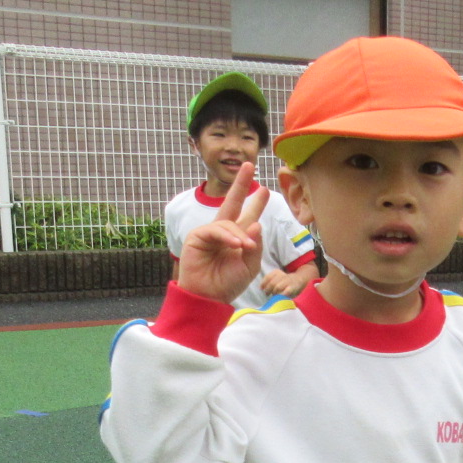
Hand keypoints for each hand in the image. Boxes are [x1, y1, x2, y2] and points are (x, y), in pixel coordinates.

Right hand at [177, 163, 265, 304]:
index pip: (248, 215)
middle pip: (232, 201)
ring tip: (245, 247)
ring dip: (239, 234)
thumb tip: (257, 223)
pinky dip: (227, 237)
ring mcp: (209, 232)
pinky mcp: (197, 236)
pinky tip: (235, 245)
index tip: (265, 189)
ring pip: (228, 223)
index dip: (256, 202)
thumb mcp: (250, 266)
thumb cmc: (228, 283)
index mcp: (237, 237)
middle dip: (241, 183)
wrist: (209, 297)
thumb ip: (255, 245)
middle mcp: (223, 231)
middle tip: (249, 165)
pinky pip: (215, 230)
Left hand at [258, 269, 306, 298]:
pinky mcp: (292, 288)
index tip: (262, 288)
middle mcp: (282, 275)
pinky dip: (281, 296)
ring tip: (274, 296)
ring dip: (274, 293)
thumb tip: (261, 288)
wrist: (299, 279)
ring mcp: (288, 281)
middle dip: (268, 290)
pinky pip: (285, 292)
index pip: (268, 277)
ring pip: (277, 288)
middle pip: (272, 283)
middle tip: (267, 294)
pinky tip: (279, 298)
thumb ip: (268, 281)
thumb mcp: (276, 277)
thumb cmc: (284, 281)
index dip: (263, 283)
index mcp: (277, 272)